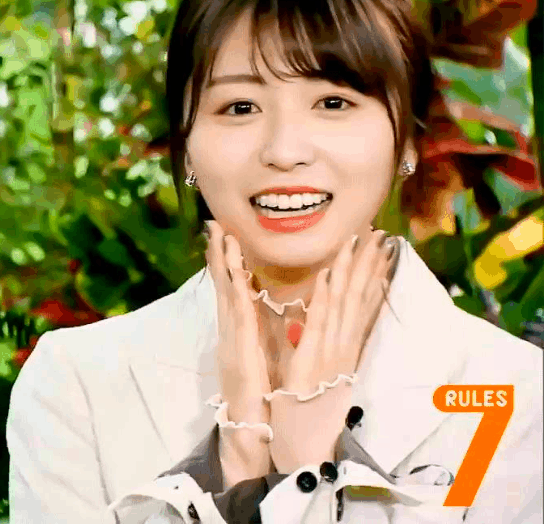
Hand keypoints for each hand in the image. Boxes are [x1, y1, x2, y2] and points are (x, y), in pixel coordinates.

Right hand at [205, 221, 273, 485]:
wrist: (249, 425)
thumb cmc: (256, 392)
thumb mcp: (257, 355)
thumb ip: (256, 332)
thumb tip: (262, 310)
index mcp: (236, 330)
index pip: (229, 289)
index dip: (225, 263)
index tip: (224, 238)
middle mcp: (229, 328)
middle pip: (221, 284)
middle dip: (218, 254)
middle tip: (214, 225)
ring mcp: (231, 335)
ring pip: (226, 291)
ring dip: (223, 262)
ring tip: (220, 235)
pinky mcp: (240, 344)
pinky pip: (238, 310)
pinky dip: (236, 287)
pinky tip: (237, 269)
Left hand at [269, 229, 394, 472]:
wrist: (306, 450)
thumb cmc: (310, 413)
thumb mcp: (323, 375)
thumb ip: (325, 345)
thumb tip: (325, 319)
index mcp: (346, 348)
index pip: (362, 304)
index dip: (371, 274)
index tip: (379, 248)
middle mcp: (344, 346)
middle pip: (359, 298)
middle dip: (368, 264)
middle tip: (379, 234)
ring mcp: (331, 352)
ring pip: (344, 304)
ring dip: (352, 270)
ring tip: (360, 241)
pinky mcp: (311, 361)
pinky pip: (319, 323)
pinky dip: (325, 297)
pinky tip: (330, 273)